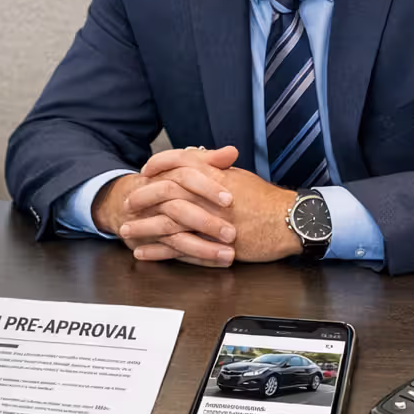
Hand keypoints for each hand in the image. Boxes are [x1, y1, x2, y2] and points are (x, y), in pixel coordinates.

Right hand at [93, 147, 239, 266]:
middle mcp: (153, 199)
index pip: (184, 177)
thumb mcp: (183, 167)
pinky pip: (172, 254)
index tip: (230, 199)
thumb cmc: (162, 183)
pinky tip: (216, 263)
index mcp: (164, 176)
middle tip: (231, 233)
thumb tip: (232, 152)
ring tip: (229, 255)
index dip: (206, 187)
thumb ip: (209, 160)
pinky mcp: (148, 242)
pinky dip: (194, 259)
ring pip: (175, 236)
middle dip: (205, 222)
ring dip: (203, 248)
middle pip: (178, 209)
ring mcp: (149, 223)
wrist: (121, 201)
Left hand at [136, 148, 302, 264]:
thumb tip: (198, 160)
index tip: (145, 171)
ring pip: (165, 222)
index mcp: (213, 174)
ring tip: (126, 230)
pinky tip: (142, 252)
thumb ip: (215, 169)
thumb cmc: (266, 200)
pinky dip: (156, 251)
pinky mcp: (210, 244)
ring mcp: (206, 220)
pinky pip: (176, 249)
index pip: (177, 162)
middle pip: (163, 191)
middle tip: (128, 202)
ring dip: (142, 226)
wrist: (288, 222)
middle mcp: (206, 195)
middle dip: (141, 197)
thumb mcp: (239, 177)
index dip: (157, 165)